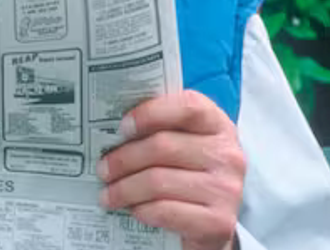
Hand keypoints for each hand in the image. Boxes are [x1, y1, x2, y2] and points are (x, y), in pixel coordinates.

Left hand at [97, 91, 244, 249]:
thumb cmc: (190, 175)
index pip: (188, 107)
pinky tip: (132, 210)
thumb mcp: (185, 145)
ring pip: (159, 181)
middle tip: (102, 169)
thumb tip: (112, 129)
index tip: (122, 127)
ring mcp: (226, 189)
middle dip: (124, 159)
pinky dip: (141, 210)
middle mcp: (227, 154)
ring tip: (108, 194)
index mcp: (218, 125)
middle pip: (164, 146)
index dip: (151, 113)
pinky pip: (165, 211)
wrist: (213, 223)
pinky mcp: (218, 221)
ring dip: (124, 189)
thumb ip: (161, 129)